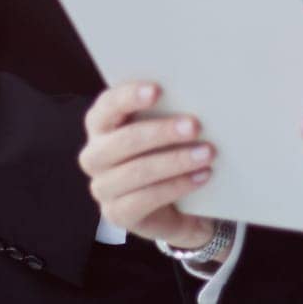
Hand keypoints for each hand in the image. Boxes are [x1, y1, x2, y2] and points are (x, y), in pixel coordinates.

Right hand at [78, 81, 220, 254]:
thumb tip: (200, 94)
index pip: (107, 106)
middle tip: (195, 125)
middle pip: (122, 141)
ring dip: (175, 161)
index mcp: (102, 125)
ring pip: (136, 172)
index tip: (158, 90)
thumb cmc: (169, 150)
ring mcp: (103, 187)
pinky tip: (202, 176)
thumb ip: (171, 110)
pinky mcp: (117, 214)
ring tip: (207, 153)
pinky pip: (144, 199)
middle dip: (160, 132)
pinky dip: (176, 186)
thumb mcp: (168, 129)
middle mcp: (95, 155)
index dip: (128, 97)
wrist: (176, 203)